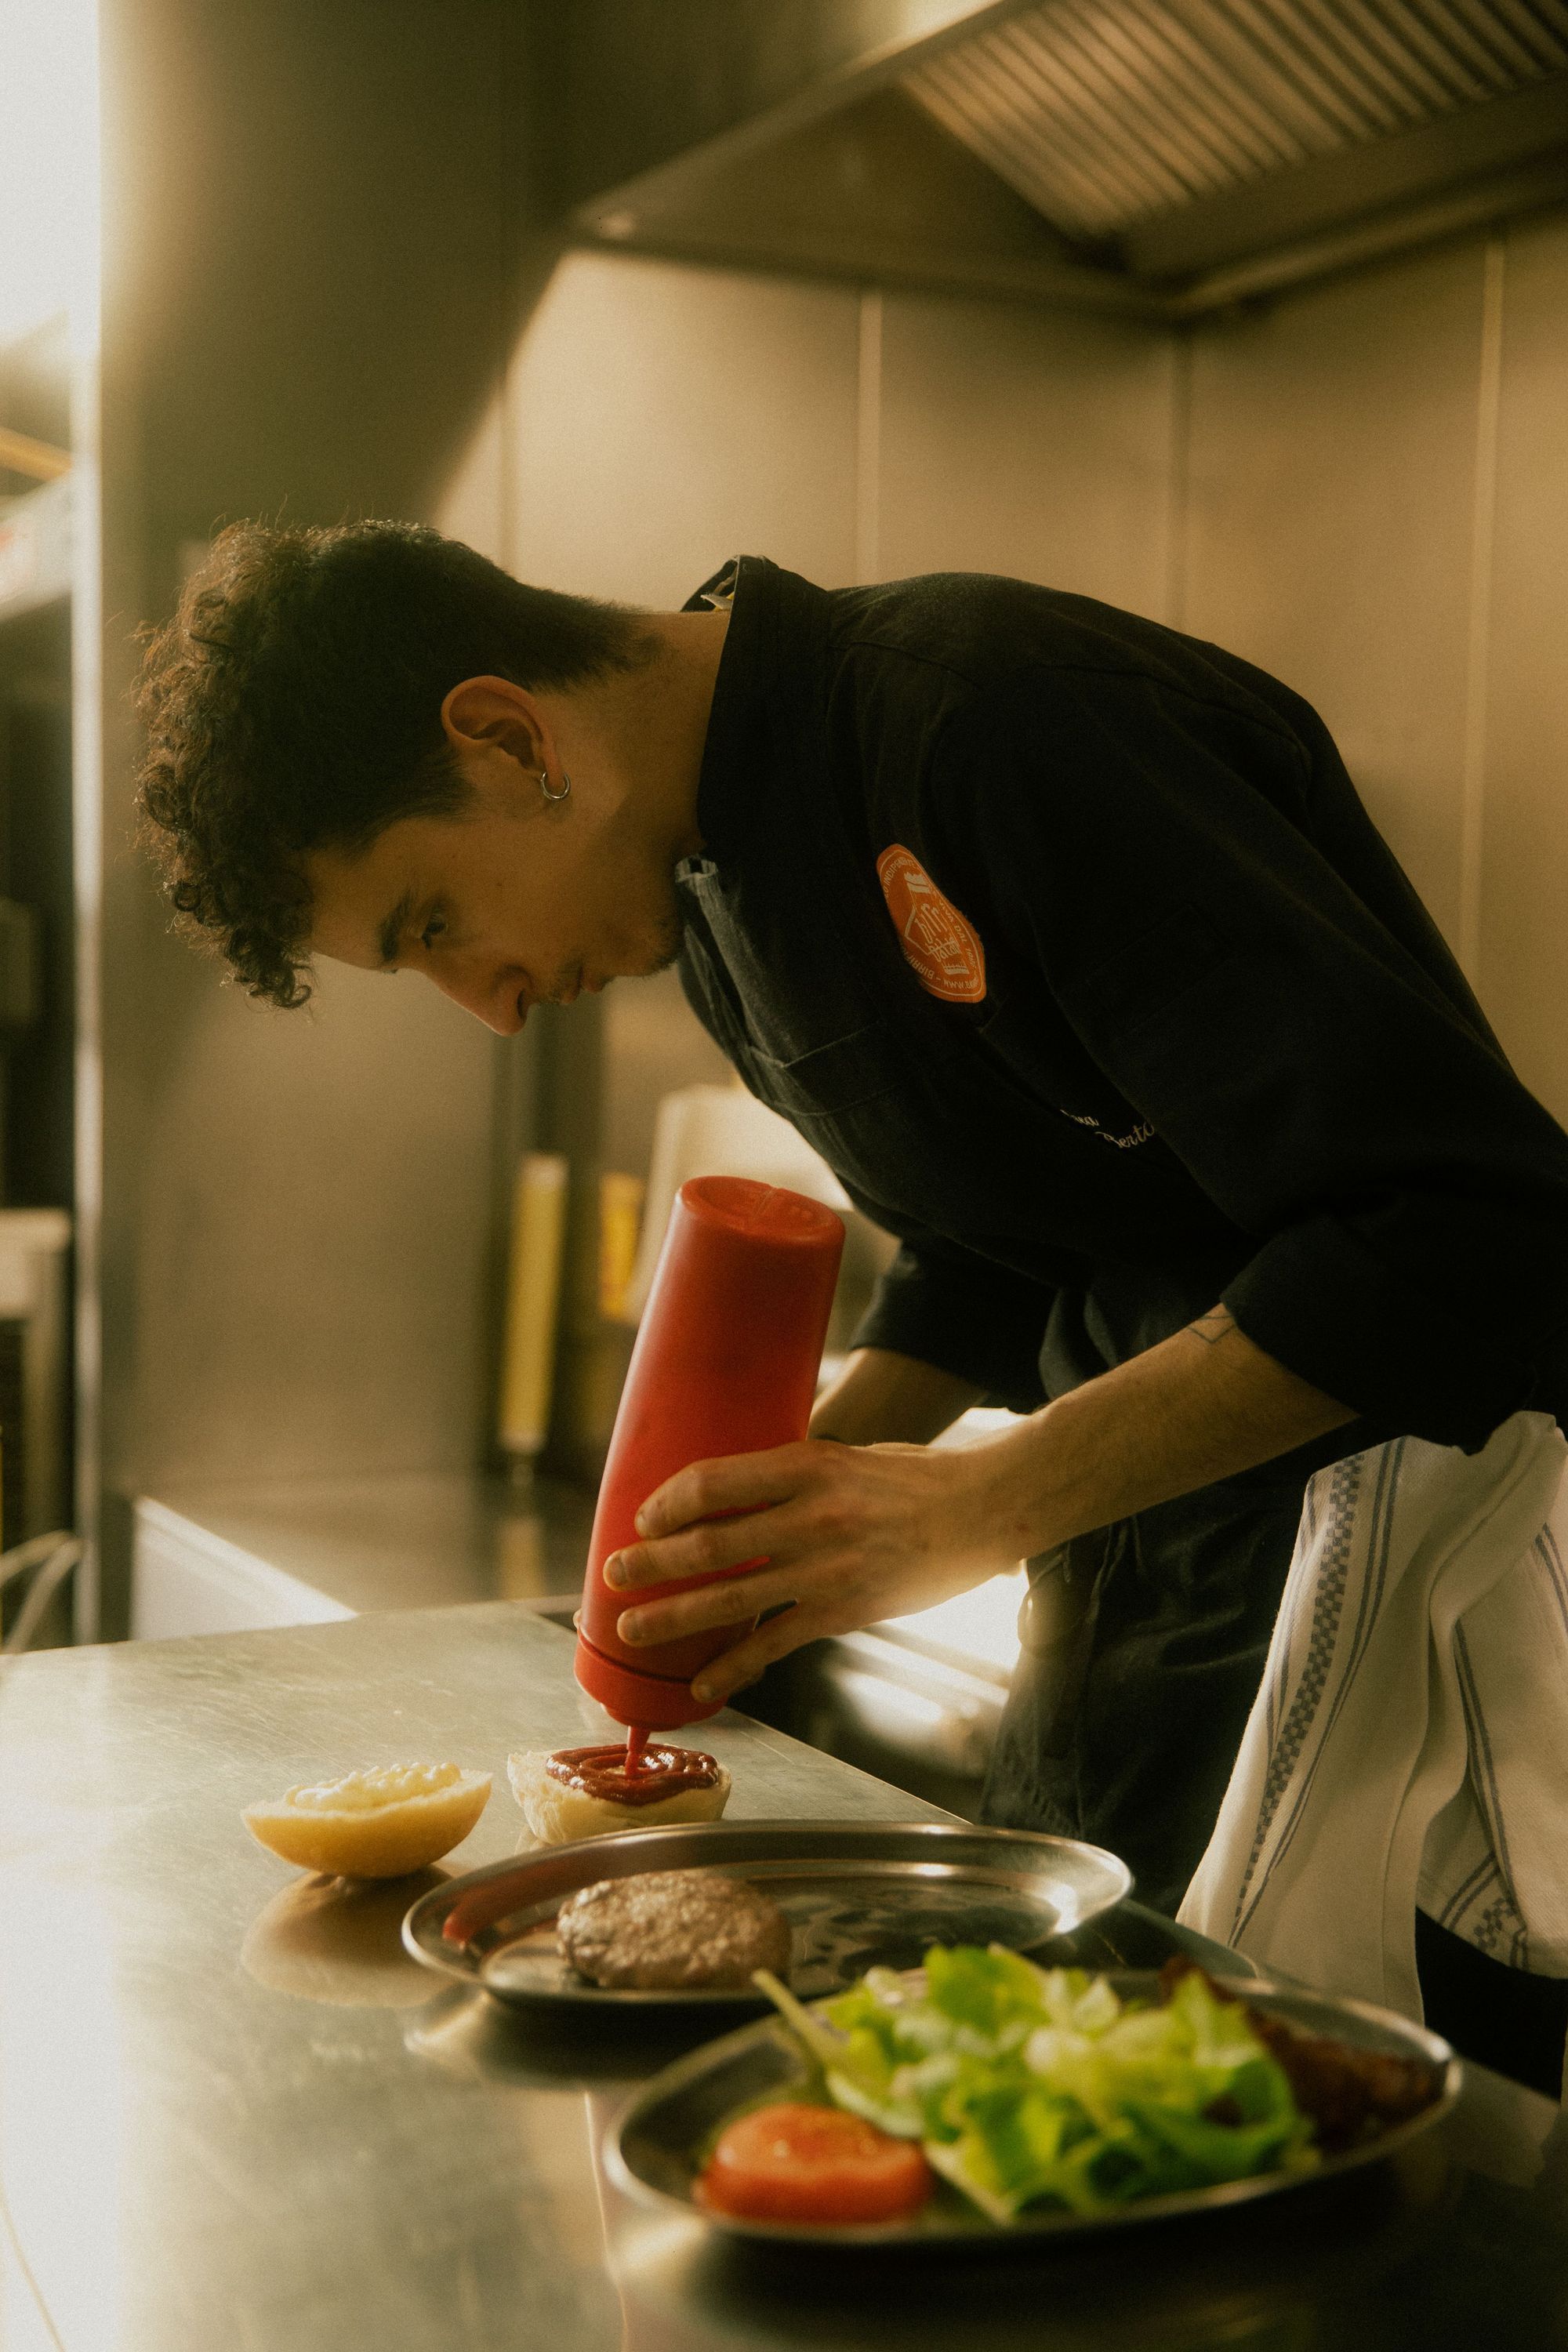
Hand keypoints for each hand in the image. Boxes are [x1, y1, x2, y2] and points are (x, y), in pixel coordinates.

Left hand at [602, 1437, 1025, 1706]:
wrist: (986, 1510)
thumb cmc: (917, 1478)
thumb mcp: (850, 1455)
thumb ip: (796, 1474)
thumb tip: (738, 1492)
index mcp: (808, 1463)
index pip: (715, 1482)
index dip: (668, 1502)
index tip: (645, 1516)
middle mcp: (811, 1515)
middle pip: (709, 1543)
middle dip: (651, 1563)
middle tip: (614, 1573)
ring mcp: (826, 1568)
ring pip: (729, 1597)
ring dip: (671, 1616)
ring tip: (632, 1629)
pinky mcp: (843, 1610)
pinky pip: (773, 1644)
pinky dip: (732, 1667)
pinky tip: (703, 1685)